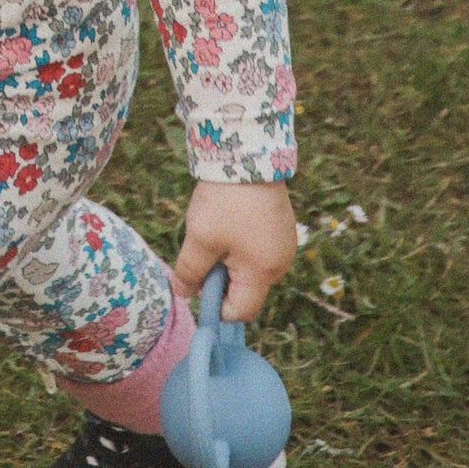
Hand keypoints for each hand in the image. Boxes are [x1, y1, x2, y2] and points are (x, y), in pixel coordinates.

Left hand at [171, 180, 297, 324]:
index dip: (215, 304)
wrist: (247, 156)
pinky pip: (259, 251)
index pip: (241, 311)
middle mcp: (281, 264)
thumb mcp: (200, 238)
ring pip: (252, 270)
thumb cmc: (224, 201)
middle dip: (222, 279)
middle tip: (207, 249)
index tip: (198, 282)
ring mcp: (285, 245)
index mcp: (263, 272)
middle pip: (247, 291)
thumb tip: (183, 293)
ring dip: (231, 260)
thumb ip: (189, 271)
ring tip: (219, 230)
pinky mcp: (282, 229)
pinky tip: (231, 221)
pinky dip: (242, 246)